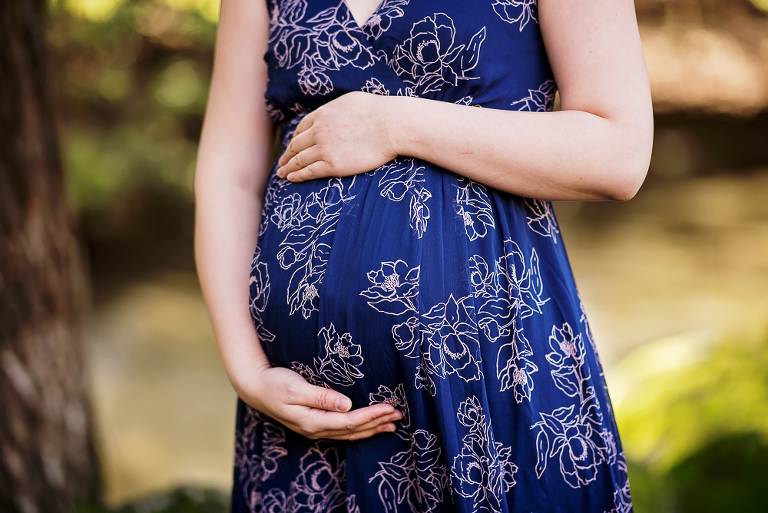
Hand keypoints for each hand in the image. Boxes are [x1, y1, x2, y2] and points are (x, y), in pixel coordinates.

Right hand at [239, 364, 402, 440]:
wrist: (254, 387)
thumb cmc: (274, 383)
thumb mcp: (296, 387)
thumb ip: (321, 396)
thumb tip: (346, 404)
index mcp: (312, 421)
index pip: (349, 421)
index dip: (371, 415)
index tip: (389, 407)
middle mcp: (315, 429)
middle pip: (352, 430)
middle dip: (377, 423)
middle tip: (399, 415)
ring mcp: (314, 428)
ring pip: (348, 434)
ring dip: (371, 428)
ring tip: (391, 424)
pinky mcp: (313, 423)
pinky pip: (341, 430)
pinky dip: (358, 428)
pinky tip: (368, 425)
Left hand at [275, 91, 398, 182]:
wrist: (390, 125)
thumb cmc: (378, 111)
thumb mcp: (350, 101)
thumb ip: (337, 109)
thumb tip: (336, 111)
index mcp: (322, 114)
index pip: (301, 128)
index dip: (294, 138)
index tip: (291, 145)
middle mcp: (319, 131)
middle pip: (296, 145)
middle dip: (287, 154)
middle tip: (281, 162)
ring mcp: (324, 149)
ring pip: (299, 160)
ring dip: (288, 167)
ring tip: (282, 173)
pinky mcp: (333, 165)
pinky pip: (310, 172)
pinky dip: (298, 176)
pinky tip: (292, 179)